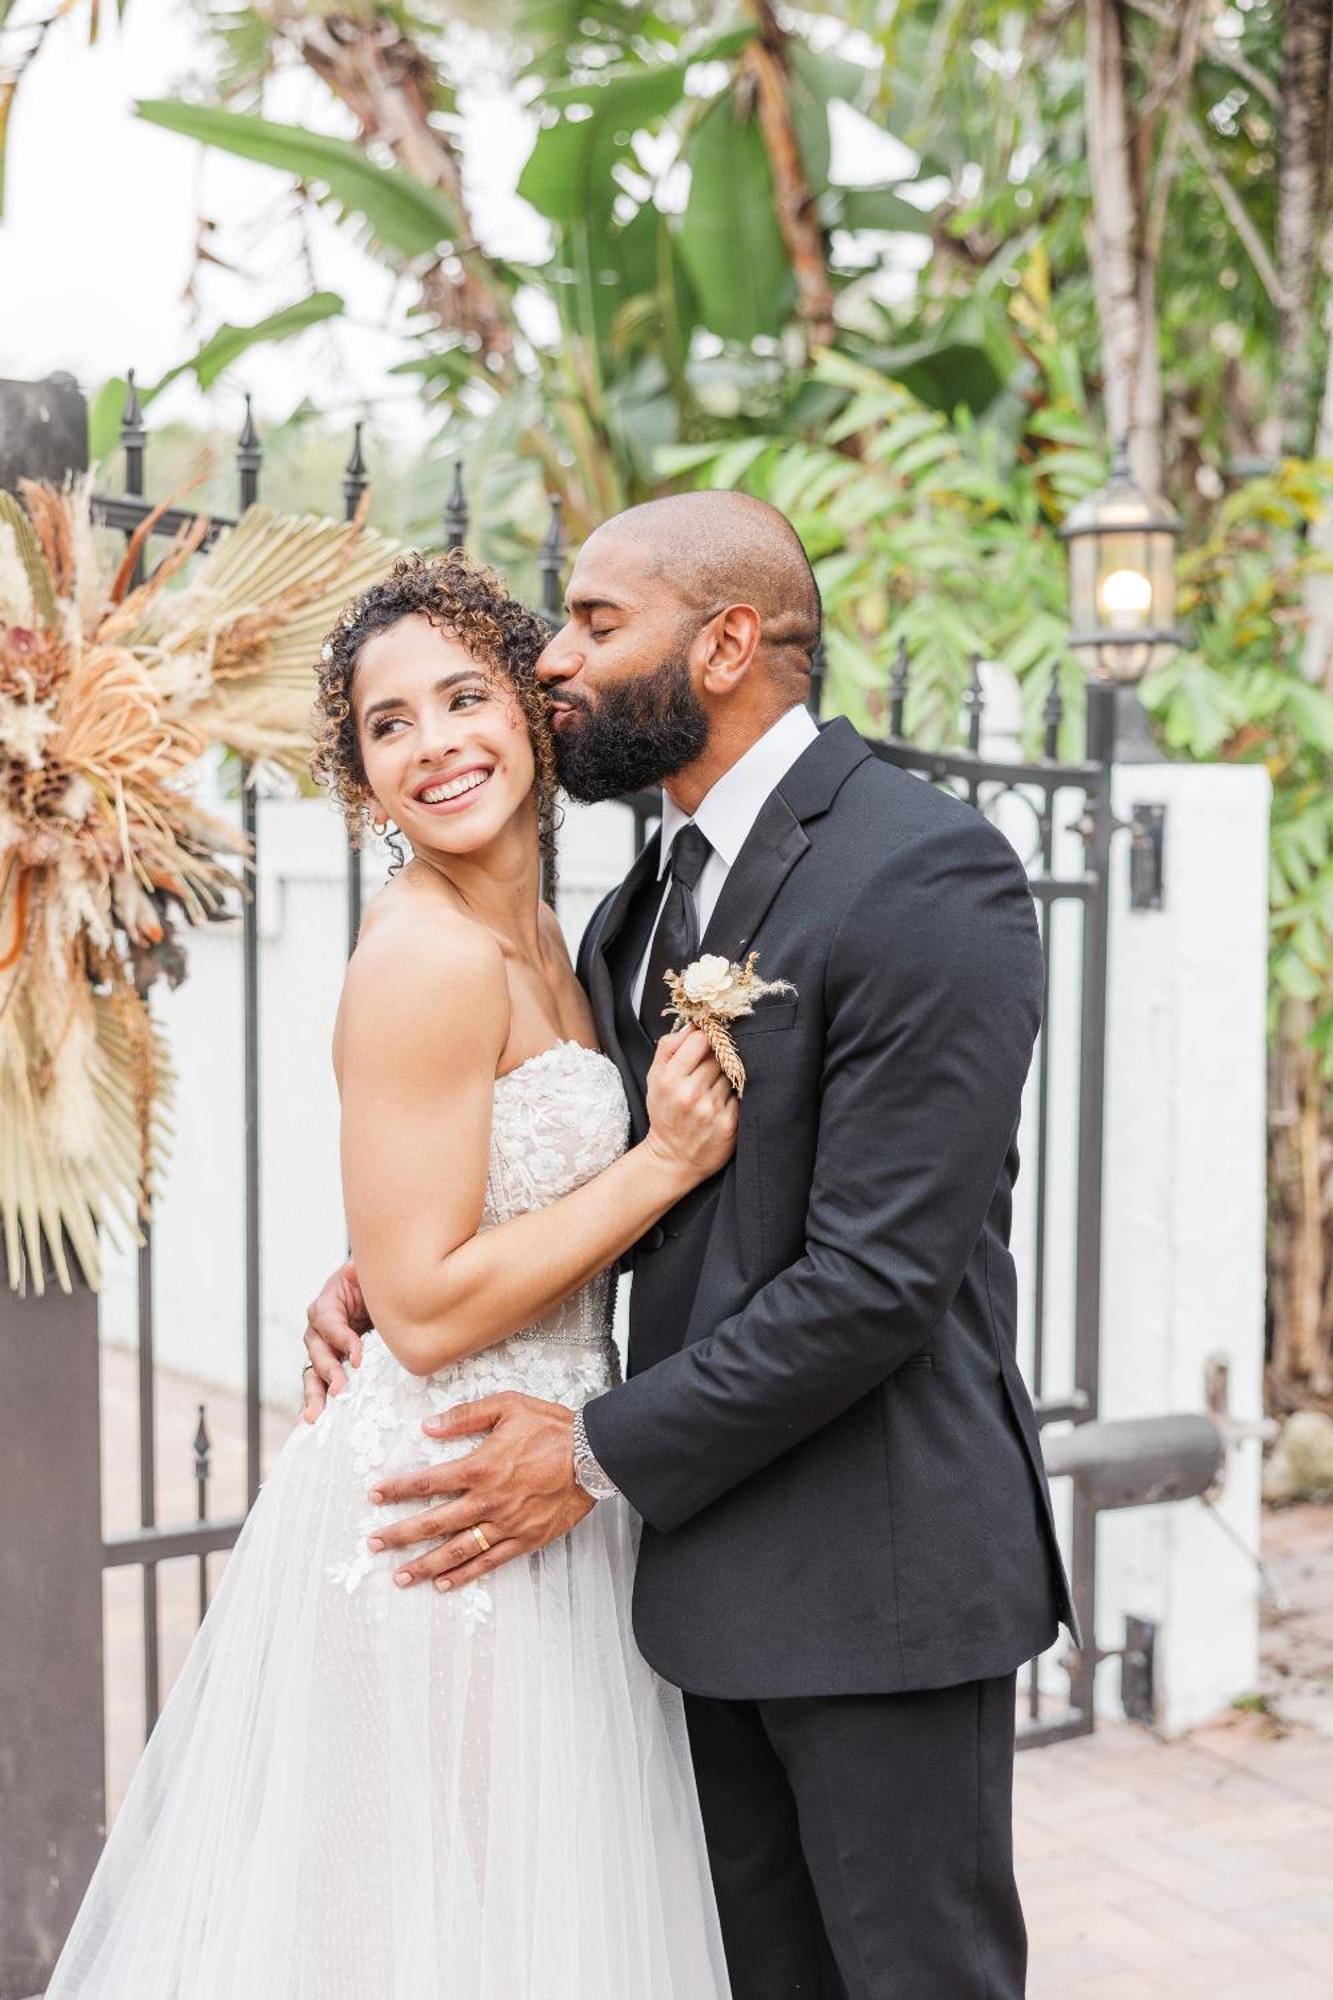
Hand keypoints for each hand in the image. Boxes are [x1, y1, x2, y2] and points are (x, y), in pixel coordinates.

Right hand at [301, 1259, 371, 1422]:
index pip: (329, 1322)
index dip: (342, 1339)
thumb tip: (358, 1270)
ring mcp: (322, 1351)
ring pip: (313, 1373)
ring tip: (314, 1416)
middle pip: (317, 1351)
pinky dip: (316, 1402)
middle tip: (340, 1390)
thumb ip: (366, 1276)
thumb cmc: (373, 1286)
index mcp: (327, 1304)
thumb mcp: (370, 1277)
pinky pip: (319, 1385)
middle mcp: (318, 1329)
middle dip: (329, 1372)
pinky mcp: (329, 1367)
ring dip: (315, 1394)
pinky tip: (315, 1420)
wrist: (377, 1297)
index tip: (358, 1358)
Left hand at [365, 1392, 593, 1588]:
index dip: (397, 1489)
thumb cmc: (552, 1428)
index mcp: (479, 1467)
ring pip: (457, 1550)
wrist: (594, 1455)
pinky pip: (488, 1562)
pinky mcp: (524, 1539)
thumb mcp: (508, 1406)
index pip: (427, 1482)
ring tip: (400, 1576)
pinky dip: (465, 1574)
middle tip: (373, 1544)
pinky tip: (445, 1583)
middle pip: (434, 1523)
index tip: (374, 1495)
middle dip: (400, 1535)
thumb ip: (465, 1416)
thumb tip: (428, 1426)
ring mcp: (505, 1524)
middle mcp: (487, 1500)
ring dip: (426, 1564)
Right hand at [643, 1027, 737, 1185]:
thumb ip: (669, 1047)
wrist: (672, 1158)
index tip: (703, 1046)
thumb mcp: (654, 1078)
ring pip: (731, 1074)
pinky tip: (720, 1105)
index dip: (704, 1039)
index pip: (700, 1039)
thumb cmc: (665, 1113)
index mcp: (669, 1079)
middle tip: (707, 1072)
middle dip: (715, 1059)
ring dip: (725, 1078)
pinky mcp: (729, 1124)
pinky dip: (732, 1097)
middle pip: (719, 1056)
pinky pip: (740, 1096)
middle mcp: (690, 1094)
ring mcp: (711, 1110)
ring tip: (711, 1091)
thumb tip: (694, 1024)